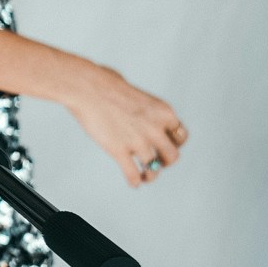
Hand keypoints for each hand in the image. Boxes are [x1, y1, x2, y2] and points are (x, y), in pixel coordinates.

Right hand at [59, 65, 188, 188]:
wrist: (86, 87)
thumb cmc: (105, 83)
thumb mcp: (136, 94)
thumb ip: (143, 110)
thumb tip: (136, 115)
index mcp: (164, 112)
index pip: (181, 136)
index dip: (175, 143)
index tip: (166, 145)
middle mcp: (155, 129)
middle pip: (172, 155)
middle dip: (166, 161)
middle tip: (158, 162)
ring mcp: (138, 141)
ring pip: (154, 168)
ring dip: (151, 175)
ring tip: (146, 177)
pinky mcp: (119, 150)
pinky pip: (133, 174)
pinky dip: (135, 181)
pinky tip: (133, 183)